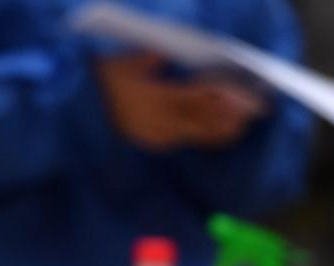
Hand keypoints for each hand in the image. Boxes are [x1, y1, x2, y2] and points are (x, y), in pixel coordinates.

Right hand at [95, 54, 265, 150]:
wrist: (75, 113)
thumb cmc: (98, 83)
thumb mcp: (122, 63)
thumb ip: (149, 58)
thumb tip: (167, 54)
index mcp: (154, 98)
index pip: (197, 97)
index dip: (223, 96)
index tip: (246, 91)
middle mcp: (159, 121)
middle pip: (203, 119)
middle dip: (232, 115)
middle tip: (258, 109)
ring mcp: (156, 135)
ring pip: (197, 134)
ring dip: (223, 129)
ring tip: (245, 123)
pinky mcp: (153, 141)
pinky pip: (185, 139)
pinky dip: (205, 134)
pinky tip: (219, 132)